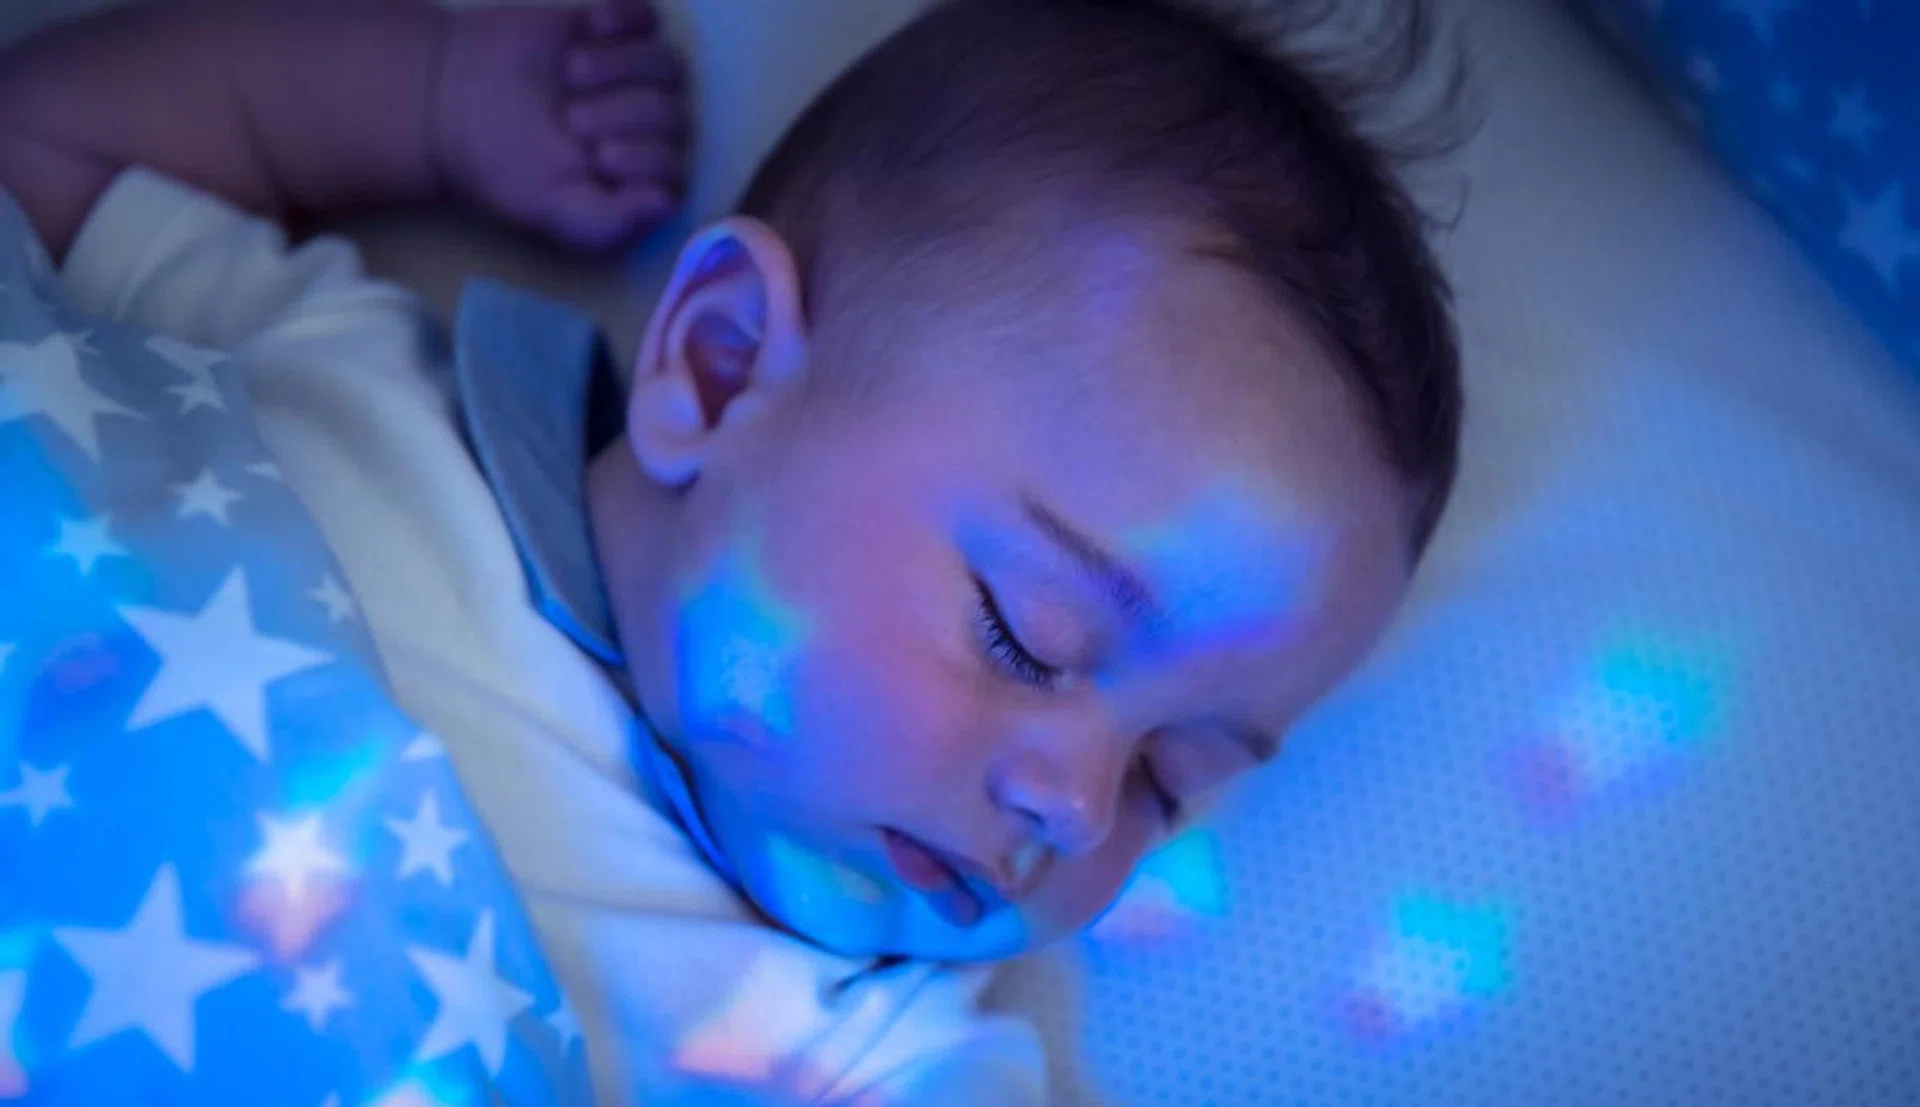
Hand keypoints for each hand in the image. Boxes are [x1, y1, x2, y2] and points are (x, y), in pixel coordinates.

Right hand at [432, 0, 687, 252]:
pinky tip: (591, 24)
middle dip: (626, 115)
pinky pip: (648, 17)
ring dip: (624, 64)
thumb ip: (610, 222)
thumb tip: (664, 205)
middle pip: (673, 116)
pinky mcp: (615, 35)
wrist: (447, 99)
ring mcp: (635, 81)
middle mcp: (645, 134)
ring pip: (667, 66)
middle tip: (572, 118)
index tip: (598, 155)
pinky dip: (627, 16)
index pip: (674, 170)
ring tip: (572, 69)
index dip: (646, 159)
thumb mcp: (551, 207)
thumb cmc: (502, 164)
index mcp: (636, 184)